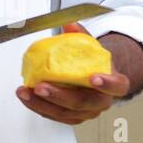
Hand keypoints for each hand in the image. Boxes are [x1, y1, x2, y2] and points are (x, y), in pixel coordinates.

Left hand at [15, 22, 130, 124]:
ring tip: (25, 92)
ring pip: (64, 113)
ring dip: (42, 103)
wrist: (95, 78)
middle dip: (60, 96)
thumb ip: (82, 36)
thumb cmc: (95, 64)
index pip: (116, 86)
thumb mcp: (93, 47)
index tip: (93, 78)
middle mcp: (101, 102)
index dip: (107, 83)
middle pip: (84, 103)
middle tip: (41, 86)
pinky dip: (38, 106)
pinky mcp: (71, 118)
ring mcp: (86, 113)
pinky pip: (53, 116)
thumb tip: (69, 24)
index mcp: (115, 85)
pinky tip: (27, 97)